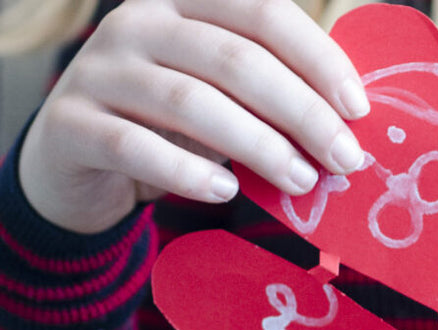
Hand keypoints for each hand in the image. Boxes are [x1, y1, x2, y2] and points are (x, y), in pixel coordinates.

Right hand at [18, 0, 369, 233]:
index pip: (263, 13)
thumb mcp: (225, 95)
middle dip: (302, 112)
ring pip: (190, 102)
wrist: (79, 159)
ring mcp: (98, 69)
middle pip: (236, 60)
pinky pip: (135, 146)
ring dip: (257, 146)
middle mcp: (138, 22)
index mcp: (184, 1)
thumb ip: (274, 94)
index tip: (359, 109)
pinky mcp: (70, 124)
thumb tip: (351, 124)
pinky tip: (226, 194)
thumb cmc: (172, 123)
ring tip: (300, 182)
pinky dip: (187, 173)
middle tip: (344, 159)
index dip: (317, 58)